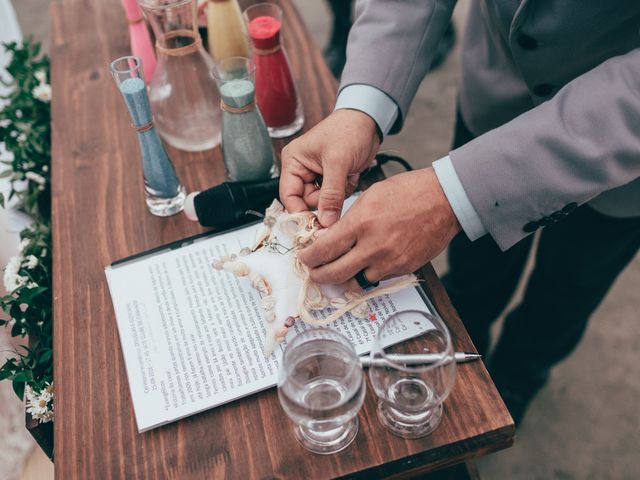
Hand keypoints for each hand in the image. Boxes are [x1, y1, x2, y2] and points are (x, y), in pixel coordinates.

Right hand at [279, 109, 379, 226]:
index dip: (300, 213)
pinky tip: (351, 175)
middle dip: (324, 202)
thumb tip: (325, 220)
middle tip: (338, 194)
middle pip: (306, 202)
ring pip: (322, 202)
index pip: (289, 197)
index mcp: (293, 162)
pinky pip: (335, 198)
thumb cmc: (349, 130)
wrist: (370, 120)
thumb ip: (331, 194)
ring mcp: (317, 175)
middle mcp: (302, 170)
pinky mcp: (332, 179)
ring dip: (337, 195)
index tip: (315, 225)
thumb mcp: (338, 163)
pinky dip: (345, 191)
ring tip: (346, 177)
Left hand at [298, 168, 460, 287]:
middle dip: (318, 275)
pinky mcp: (403, 268)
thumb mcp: (369, 197)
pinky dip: (368, 274)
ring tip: (339, 269)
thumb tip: (328, 238)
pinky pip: (378, 279)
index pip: (324, 250)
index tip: (305, 257)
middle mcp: (373, 246)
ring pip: (356, 282)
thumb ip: (347, 220)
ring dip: (344, 277)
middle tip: (314, 271)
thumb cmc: (408, 192)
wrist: (444, 200)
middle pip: (334, 274)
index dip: (308, 258)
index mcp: (361, 223)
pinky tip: (366, 263)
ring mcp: (390, 261)